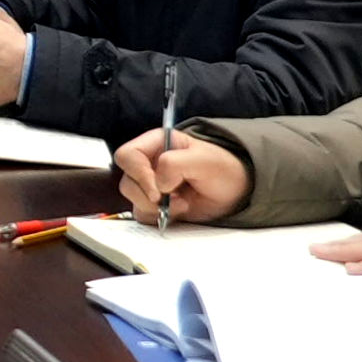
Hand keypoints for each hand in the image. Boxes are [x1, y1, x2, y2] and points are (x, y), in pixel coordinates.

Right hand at [116, 127, 253, 224]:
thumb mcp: (203, 160)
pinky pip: (141, 214)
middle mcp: (148, 163)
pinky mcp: (153, 204)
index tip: (158, 190)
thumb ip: (175, 164)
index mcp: (155, 144)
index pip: (127, 156)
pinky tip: (177, 211)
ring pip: (132, 200)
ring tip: (181, 204)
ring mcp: (149, 185)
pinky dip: (157, 217)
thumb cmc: (222, 169)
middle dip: (149, 196)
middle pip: (127, 181)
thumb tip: (158, 182)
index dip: (138, 174)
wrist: (234, 192)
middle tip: (175, 199)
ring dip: (156, 208)